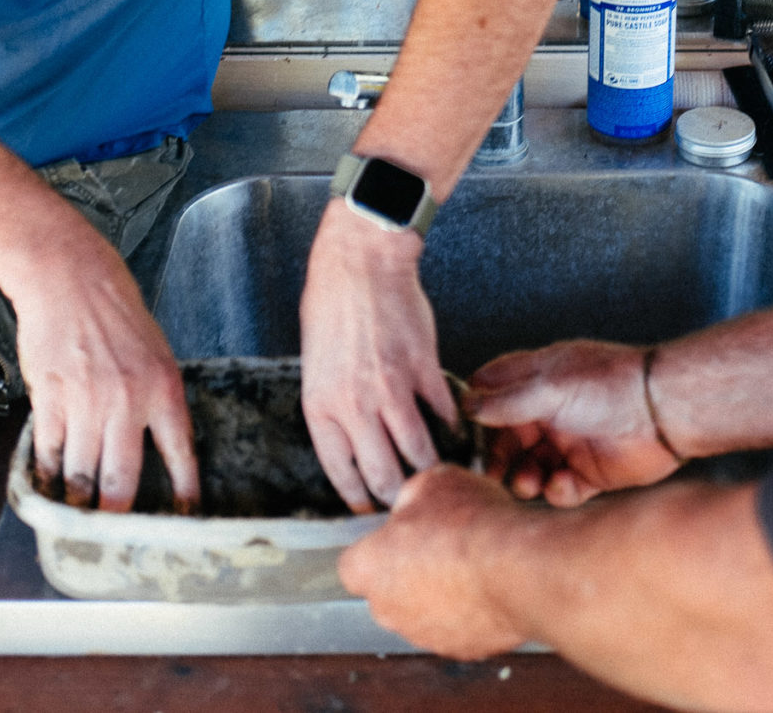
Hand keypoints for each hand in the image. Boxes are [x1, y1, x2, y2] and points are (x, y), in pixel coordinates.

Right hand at [5, 223, 196, 510]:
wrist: (70, 279)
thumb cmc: (116, 313)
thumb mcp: (156, 354)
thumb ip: (158, 401)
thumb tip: (159, 447)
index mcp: (164, 388)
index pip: (180, 455)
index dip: (182, 494)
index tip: (182, 519)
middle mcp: (127, 401)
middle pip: (121, 482)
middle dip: (116, 516)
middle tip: (114, 530)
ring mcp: (86, 403)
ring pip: (81, 475)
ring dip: (77, 501)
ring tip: (76, 512)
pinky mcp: (50, 398)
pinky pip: (50, 451)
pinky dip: (49, 472)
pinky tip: (50, 480)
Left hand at [301, 199, 456, 510]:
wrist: (360, 263)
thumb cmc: (330, 305)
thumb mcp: (315, 363)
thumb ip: (333, 404)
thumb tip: (352, 438)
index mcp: (321, 406)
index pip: (340, 472)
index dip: (357, 498)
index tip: (369, 509)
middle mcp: (355, 405)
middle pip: (382, 474)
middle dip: (397, 498)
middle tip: (408, 504)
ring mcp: (392, 388)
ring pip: (418, 451)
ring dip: (431, 470)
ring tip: (440, 478)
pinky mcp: (423, 369)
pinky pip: (443, 412)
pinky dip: (453, 427)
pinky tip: (457, 433)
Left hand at [340, 465, 529, 657]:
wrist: (516, 567)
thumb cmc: (470, 526)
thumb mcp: (432, 482)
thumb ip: (411, 497)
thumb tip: (413, 503)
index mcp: (368, 569)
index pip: (354, 564)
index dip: (380, 546)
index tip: (401, 533)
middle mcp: (387, 610)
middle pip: (389, 590)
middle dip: (410, 571)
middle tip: (442, 543)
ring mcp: (424, 634)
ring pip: (424, 611)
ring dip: (442, 592)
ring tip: (472, 561)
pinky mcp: (461, 649)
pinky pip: (459, 626)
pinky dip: (471, 610)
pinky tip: (489, 581)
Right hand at [468, 340, 680, 505]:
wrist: (665, 412)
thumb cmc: (611, 387)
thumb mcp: (550, 389)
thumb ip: (506, 401)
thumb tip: (467, 406)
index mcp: (539, 381)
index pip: (493, 393)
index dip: (477, 413)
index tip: (464, 435)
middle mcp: (551, 412)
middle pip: (508, 440)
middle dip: (498, 458)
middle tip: (491, 474)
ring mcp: (570, 443)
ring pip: (531, 468)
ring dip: (524, 479)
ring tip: (528, 483)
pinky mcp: (590, 473)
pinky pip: (560, 489)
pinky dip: (557, 491)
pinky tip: (564, 484)